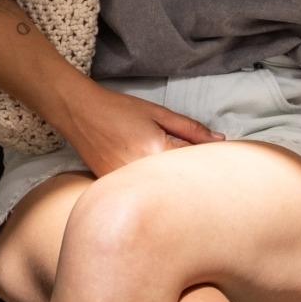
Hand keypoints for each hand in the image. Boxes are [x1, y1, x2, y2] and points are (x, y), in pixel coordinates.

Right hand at [61, 83, 225, 177]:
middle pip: (180, 181)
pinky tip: (148, 174)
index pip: (195, 161)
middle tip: (192, 164)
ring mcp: (127, 184)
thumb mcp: (158, 112)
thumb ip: (190, 128)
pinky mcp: (115, 189)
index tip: (218, 159)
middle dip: (191, 175)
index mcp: (157, 150)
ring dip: (171, 182)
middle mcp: (142, 173)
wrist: (80, 113)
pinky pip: (142, 192)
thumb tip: (220, 141)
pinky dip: (151, 186)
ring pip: (162, 190)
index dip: (208, 158)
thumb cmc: (119, 109)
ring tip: (164, 166)